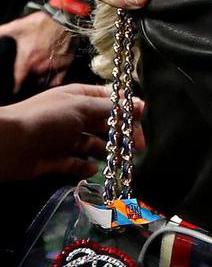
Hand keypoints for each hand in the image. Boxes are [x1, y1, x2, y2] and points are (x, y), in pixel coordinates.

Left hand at [0, 10, 73, 92]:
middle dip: (28, 81)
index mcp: (27, 59)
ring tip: (36, 80)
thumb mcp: (17, 26)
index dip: (15, 86)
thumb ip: (1, 33)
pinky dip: (54, 81)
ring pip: (45, 80)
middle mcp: (41, 65)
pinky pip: (60, 79)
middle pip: (32, 81)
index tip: (14, 89)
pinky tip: (51, 81)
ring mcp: (55, 64)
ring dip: (40, 80)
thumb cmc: (40, 23)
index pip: (19, 79)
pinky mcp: (66, 62)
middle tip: (26, 80)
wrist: (63, 17)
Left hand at [0, 84, 143, 181]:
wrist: (6, 144)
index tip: (142, 120)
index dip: (127, 109)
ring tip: (116, 159)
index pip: (110, 101)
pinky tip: (92, 168)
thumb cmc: (47, 118)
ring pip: (93, 145)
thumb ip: (112, 108)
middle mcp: (74, 117)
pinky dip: (85, 166)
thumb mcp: (82, 106)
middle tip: (137, 147)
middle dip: (121, 134)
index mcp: (79, 98)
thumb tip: (141, 105)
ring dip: (105, 151)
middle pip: (105, 124)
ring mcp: (65, 139)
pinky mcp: (56, 160)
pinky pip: (77, 164)